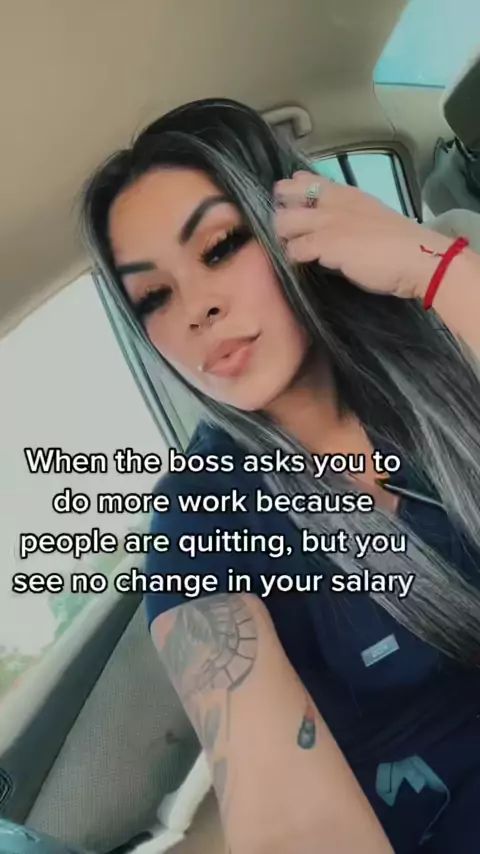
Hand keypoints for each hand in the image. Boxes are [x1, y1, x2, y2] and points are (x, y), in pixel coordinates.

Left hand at [273, 171, 453, 300]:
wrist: (416, 257)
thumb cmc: (399, 244)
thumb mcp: (371, 218)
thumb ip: (349, 217)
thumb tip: (335, 227)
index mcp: (347, 193)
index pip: (309, 181)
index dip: (293, 189)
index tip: (287, 200)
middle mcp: (333, 202)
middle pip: (287, 195)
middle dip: (279, 211)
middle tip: (282, 230)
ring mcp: (327, 221)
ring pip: (284, 221)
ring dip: (282, 236)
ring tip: (290, 248)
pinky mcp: (325, 244)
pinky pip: (294, 248)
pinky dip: (293, 257)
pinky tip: (299, 263)